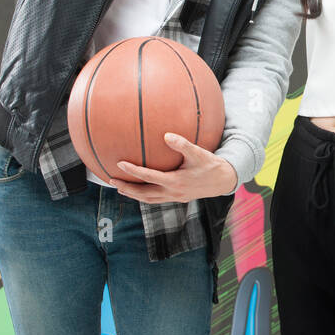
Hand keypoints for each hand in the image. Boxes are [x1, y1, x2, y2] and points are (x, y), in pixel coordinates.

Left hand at [110, 132, 238, 202]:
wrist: (223, 181)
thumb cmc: (210, 164)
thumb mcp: (198, 153)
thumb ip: (182, 144)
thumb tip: (166, 135)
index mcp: (175, 181)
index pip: (149, 177)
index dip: (133, 171)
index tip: (119, 164)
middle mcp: (172, 192)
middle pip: (144, 194)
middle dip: (127, 188)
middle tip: (111, 181)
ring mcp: (174, 198)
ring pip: (149, 199)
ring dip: (133, 195)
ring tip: (120, 189)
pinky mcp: (177, 198)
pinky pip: (156, 199)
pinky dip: (145, 196)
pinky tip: (140, 190)